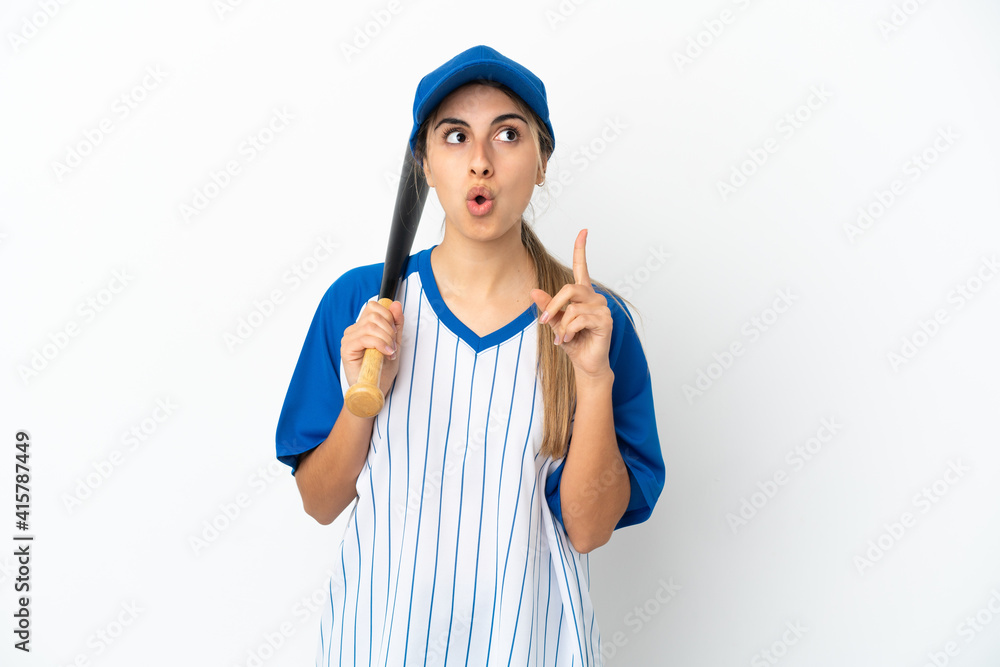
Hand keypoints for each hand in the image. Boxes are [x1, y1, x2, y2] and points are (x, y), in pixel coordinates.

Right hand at [341, 300, 403, 397]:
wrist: (375, 391)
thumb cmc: (382, 370)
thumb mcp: (395, 343)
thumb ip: (396, 324)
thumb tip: (395, 304)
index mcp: (363, 327)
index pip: (374, 307)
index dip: (389, 316)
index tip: (394, 335)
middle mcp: (353, 330)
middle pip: (373, 314)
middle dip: (389, 329)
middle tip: (393, 346)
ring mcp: (348, 339)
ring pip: (370, 325)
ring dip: (386, 338)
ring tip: (390, 352)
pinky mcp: (347, 349)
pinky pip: (365, 338)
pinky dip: (379, 344)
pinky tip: (386, 353)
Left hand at [530, 229, 612, 380]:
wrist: (584, 362)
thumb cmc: (572, 341)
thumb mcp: (554, 322)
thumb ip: (546, 307)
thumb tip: (533, 291)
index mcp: (583, 294)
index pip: (582, 267)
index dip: (581, 249)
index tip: (584, 231)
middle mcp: (594, 297)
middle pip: (569, 289)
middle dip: (552, 306)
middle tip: (543, 321)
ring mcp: (602, 308)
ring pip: (572, 308)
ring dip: (561, 325)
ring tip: (561, 337)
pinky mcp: (605, 320)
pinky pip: (579, 319)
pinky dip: (568, 331)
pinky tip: (569, 340)